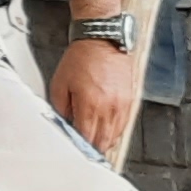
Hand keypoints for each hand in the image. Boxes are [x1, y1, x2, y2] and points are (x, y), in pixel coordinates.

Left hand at [53, 37, 140, 159]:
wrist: (103, 39)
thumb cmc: (81, 58)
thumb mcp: (60, 83)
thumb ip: (61, 108)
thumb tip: (65, 124)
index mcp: (89, 104)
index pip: (86, 138)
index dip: (80, 148)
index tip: (75, 150)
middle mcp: (108, 107)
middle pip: (102, 142)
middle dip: (92, 148)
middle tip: (85, 150)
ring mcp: (122, 104)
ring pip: (115, 136)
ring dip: (104, 142)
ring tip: (95, 141)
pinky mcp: (130, 100)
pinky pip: (124, 125)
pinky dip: (115, 131)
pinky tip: (106, 130)